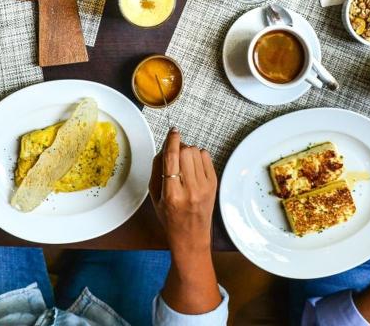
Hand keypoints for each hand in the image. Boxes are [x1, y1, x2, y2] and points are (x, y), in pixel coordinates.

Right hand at [149, 128, 220, 314]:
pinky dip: (198, 157)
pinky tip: (194, 168)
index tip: (173, 131)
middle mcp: (191, 189)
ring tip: (184, 164)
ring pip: (197, 152)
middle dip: (179, 148)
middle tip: (175, 156)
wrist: (191, 237)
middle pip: (186, 151)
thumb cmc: (170, 218)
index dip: (172, 141)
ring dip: (188, 152)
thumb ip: (157, 169)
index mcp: (172, 194)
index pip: (172, 158)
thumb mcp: (155, 197)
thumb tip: (165, 146)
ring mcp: (205, 187)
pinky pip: (206, 157)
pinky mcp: (214, 183)